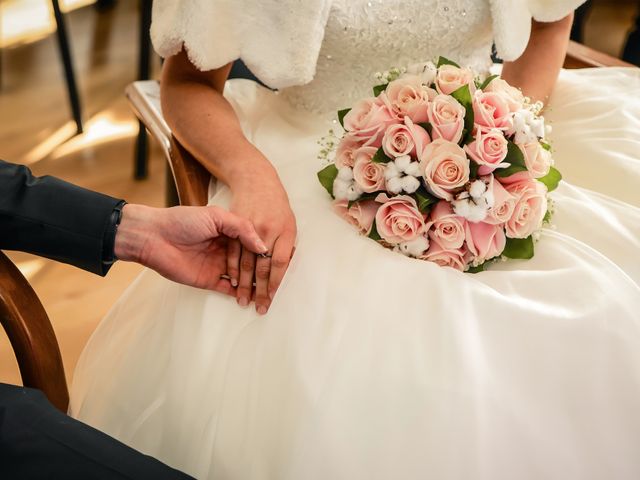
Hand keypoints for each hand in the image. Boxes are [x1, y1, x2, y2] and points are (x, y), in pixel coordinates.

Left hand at [115, 204, 266, 292]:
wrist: (154, 236)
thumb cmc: (182, 220)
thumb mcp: (216, 216)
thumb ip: (242, 228)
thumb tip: (262, 246)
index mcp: (230, 232)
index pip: (254, 244)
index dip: (267, 251)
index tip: (283, 256)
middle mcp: (226, 249)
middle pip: (250, 263)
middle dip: (263, 272)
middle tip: (279, 278)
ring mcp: (218, 266)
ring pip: (242, 278)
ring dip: (254, 285)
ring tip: (269, 292)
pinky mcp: (208, 280)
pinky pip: (227, 290)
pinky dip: (239, 294)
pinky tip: (252, 297)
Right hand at [227, 165, 296, 314]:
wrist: (256, 180)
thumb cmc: (276, 205)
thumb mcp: (289, 222)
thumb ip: (287, 246)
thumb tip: (286, 271)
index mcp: (285, 231)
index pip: (281, 263)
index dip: (276, 283)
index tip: (272, 298)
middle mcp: (268, 231)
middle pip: (264, 267)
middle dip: (262, 291)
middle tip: (260, 308)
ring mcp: (250, 229)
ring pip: (246, 262)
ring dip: (244, 285)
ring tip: (244, 301)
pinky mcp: (234, 226)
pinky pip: (232, 252)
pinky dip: (232, 270)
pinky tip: (232, 283)